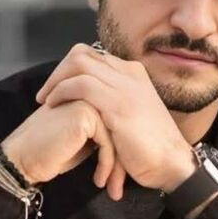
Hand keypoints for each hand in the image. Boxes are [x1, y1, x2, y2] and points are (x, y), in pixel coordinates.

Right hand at [1, 99, 126, 200]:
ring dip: (116, 168)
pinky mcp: (84, 114)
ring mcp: (87, 100)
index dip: (121, 154)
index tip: (117, 180)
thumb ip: (103, 134)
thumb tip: (129, 146)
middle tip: (117, 189)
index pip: (118, 125)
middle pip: (120, 130)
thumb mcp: (83, 141)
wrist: (22, 159)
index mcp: (90, 97)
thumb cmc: (50, 153)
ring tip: (112, 189)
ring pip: (118, 137)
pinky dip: (107, 165)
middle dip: (122, 163)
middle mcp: (90, 94)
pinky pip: (108, 142)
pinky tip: (98, 181)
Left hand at [36, 43, 195, 192]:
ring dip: (55, 81)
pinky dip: (61, 91)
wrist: (172, 164)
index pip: (92, 56)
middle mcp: (130, 74)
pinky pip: (80, 85)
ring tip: (46, 100)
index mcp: (134, 74)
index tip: (57, 88)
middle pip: (82, 54)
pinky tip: (54, 106)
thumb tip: (89, 96)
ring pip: (79, 64)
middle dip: (58, 71)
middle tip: (47, 93)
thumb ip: (115, 99)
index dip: (68, 69)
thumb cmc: (150, 146)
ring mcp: (125, 87)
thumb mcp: (133, 113)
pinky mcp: (118, 104)